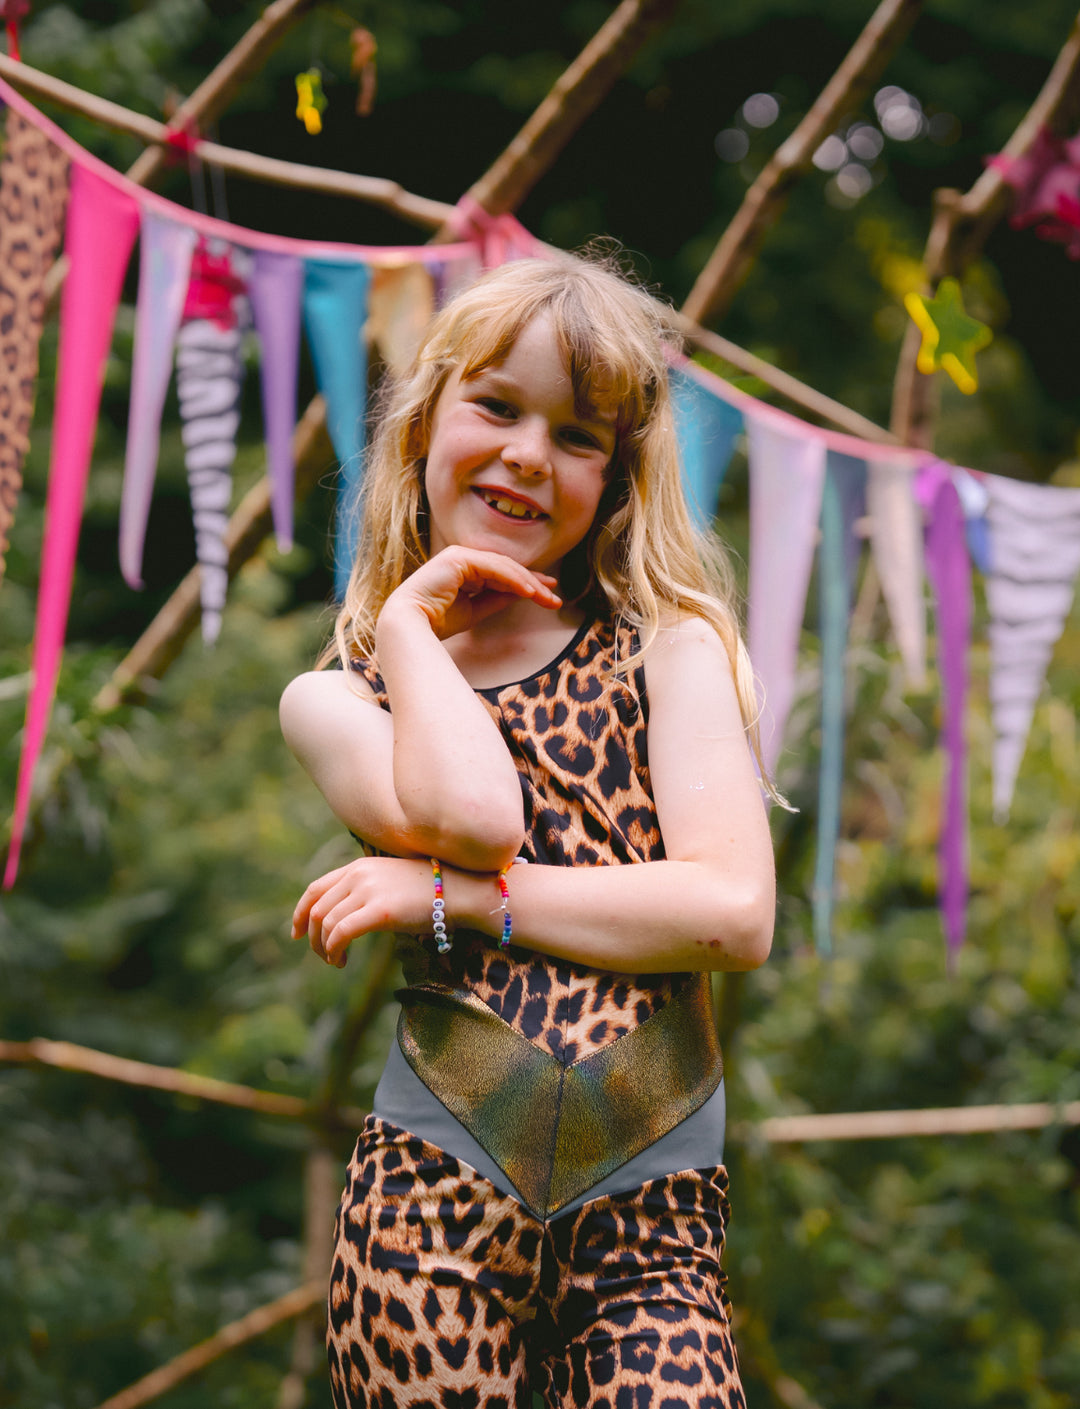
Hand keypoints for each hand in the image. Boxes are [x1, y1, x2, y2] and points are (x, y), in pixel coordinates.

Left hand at [292, 856, 431, 966]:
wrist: (460, 890)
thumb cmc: (431, 891)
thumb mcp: (391, 882)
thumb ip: (367, 890)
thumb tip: (349, 915)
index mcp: (359, 866)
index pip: (315, 888)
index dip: (299, 913)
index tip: (296, 934)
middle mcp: (358, 875)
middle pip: (316, 909)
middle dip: (311, 937)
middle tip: (322, 956)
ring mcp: (368, 891)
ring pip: (325, 923)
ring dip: (324, 948)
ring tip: (336, 961)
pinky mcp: (379, 911)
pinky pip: (341, 933)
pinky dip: (334, 950)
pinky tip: (341, 960)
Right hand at [381, 546, 561, 639]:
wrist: (408, 626)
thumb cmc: (437, 622)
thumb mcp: (476, 611)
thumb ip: (497, 598)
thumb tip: (523, 593)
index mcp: (463, 570)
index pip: (501, 574)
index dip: (526, 583)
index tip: (547, 595)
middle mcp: (462, 558)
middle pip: (506, 568)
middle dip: (533, 583)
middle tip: (555, 597)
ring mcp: (459, 556)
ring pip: (503, 566)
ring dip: (528, 582)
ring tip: (546, 598)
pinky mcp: (459, 558)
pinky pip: (494, 568)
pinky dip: (514, 579)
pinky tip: (530, 591)